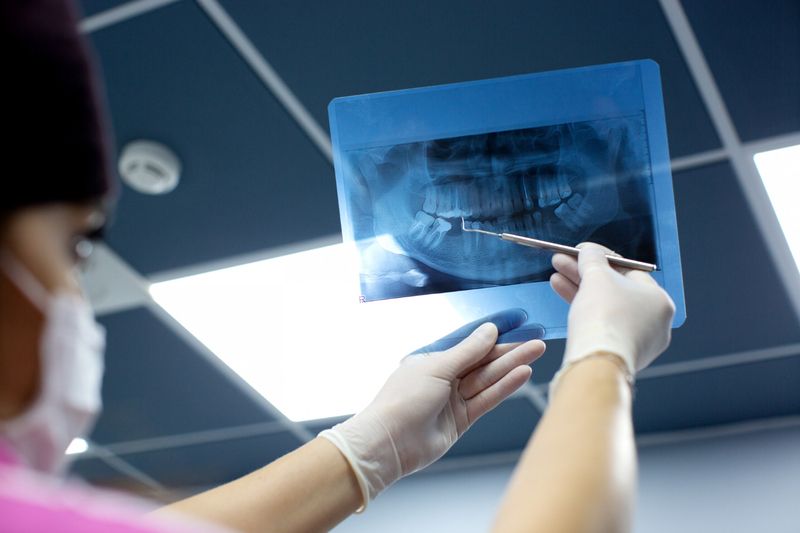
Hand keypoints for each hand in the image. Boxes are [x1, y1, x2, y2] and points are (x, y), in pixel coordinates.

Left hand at [319, 310, 545, 508]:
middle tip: (536, 337)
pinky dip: (505, 386)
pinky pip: (487, 398)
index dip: (493, 331)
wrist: (390, 443)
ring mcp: (454, 399)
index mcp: (431, 358)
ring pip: (488, 377)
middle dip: (509, 348)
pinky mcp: (462, 419)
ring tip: (537, 350)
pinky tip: (523, 373)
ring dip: (512, 364)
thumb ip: (468, 350)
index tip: (517, 321)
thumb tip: (489, 330)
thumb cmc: (404, 399)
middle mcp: (444, 377)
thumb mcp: (437, 367)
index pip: (468, 340)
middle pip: (482, 359)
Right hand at [550, 243, 674, 375]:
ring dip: (580, 291)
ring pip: (606, 308)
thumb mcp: (596, 276)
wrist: (597, 361)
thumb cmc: (605, 315)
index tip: (580, 253)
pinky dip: (585, 312)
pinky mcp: (621, 354)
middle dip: (584, 275)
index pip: (628, 271)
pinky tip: (564, 298)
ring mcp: (639, 340)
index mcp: (659, 299)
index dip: (601, 259)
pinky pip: (603, 326)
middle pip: (615, 290)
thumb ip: (592, 259)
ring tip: (555, 279)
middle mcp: (655, 321)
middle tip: (561, 263)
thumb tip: (589, 250)